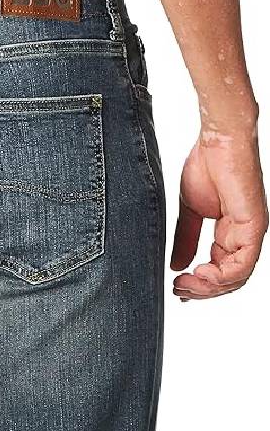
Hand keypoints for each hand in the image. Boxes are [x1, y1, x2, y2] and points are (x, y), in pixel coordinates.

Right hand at [171, 125, 267, 299]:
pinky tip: (201, 271)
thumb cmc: (206, 166)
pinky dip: (222, 275)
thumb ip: (186, 240)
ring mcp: (251, 233)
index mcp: (230, 235)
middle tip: (179, 290)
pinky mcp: (254, 227)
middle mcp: (244, 237)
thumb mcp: (190, 212)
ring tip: (186, 283)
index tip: (177, 287)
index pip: (219, 271)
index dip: (199, 285)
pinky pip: (243, 263)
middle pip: (228, 280)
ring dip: (209, 287)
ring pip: (236, 277)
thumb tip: (176, 266)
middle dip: (201, 290)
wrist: (218, 140)